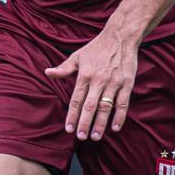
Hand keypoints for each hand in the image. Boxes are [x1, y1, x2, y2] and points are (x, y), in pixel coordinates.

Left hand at [45, 27, 137, 141]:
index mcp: (85, 75)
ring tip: (95, 137)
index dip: (71, 115)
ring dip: (100, 124)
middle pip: (89, 106)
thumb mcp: (77, 56)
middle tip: (81, 137)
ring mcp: (113, 83)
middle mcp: (98, 81)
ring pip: (106, 108)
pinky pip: (123, 104)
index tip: (68, 129)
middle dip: (84, 123)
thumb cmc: (96, 48)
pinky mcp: (127, 84)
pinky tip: (115, 128)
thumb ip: (64, 68)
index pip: (76, 100)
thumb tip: (47, 73)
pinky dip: (119, 117)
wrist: (120, 37)